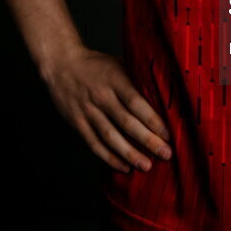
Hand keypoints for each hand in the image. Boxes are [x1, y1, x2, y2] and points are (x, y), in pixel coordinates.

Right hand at [41, 46, 172, 173]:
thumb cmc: (96, 65)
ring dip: (129, 153)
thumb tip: (164, 91)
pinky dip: (109, 158)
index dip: (152, 119)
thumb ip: (137, 77)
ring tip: (146, 166)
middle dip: (148, 140)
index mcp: (115, 79)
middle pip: (126, 122)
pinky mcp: (78, 123)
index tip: (168, 133)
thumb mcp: (118, 63)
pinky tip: (124, 167)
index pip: (136, 102)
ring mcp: (88, 111)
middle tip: (166, 154)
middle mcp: (102, 96)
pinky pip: (94, 144)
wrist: (62, 65)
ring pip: (110, 137)